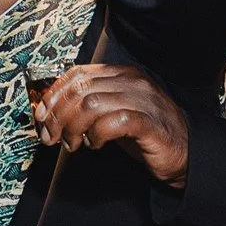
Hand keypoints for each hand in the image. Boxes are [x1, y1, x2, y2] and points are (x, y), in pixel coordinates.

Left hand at [35, 63, 190, 186]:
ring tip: (73, 143)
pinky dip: (96, 134)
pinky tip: (95, 144)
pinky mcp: (149, 123)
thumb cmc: (144, 133)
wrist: (184, 152)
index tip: (41, 116)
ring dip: (73, 127)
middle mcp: (131, 82)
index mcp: (120, 74)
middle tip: (51, 137)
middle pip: (79, 90)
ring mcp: (142, 100)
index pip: (77, 74)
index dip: (53, 94)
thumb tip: (48, 110)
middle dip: (57, 115)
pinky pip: (113, 122)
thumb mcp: (110, 112)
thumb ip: (85, 105)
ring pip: (91, 104)